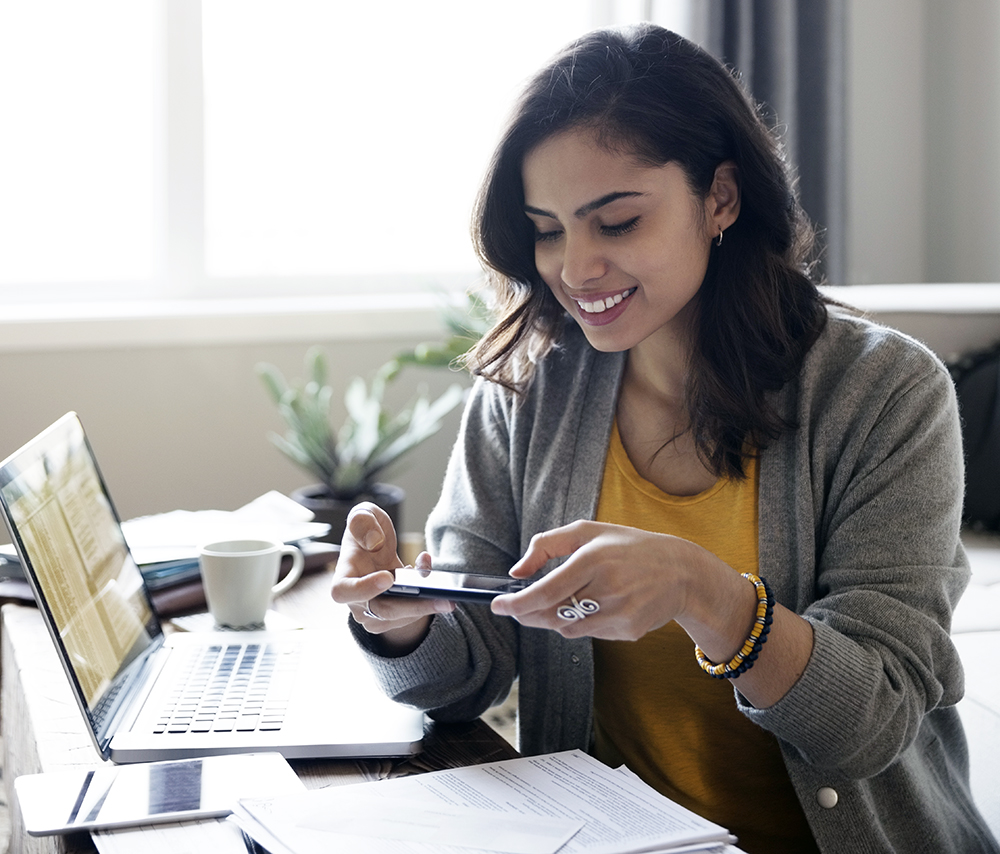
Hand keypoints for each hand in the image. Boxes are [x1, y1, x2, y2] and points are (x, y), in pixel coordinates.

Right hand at [331, 502, 452, 652]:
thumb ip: (362, 522)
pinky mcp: (393, 617)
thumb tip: (374, 542)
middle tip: (443, 598)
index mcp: (343, 577)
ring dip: (426, 603)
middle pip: (383, 611)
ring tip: (445, 587)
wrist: (376, 546)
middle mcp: (355, 601)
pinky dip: (427, 600)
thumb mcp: (363, 515)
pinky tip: (434, 581)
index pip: (343, 591)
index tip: (388, 577)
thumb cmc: (367, 531)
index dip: (364, 588)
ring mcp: (373, 613)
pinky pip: (412, 614)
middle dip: (414, 606)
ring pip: (402, 617)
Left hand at [490, 520, 710, 640]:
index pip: (545, 592)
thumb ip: (547, 545)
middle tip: (516, 609)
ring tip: (569, 598)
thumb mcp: (589, 532)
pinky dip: (582, 623)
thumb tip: (517, 572)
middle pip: (550, 616)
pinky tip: (597, 606)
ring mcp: (619, 614)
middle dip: (527, 615)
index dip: (516, 604)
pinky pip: (589, 634)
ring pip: (566, 628)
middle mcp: (607, 589)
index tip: (497, 606)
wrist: (682, 572)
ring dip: (555, 618)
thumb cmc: (629, 547)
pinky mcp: (628, 632)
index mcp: (594, 559)